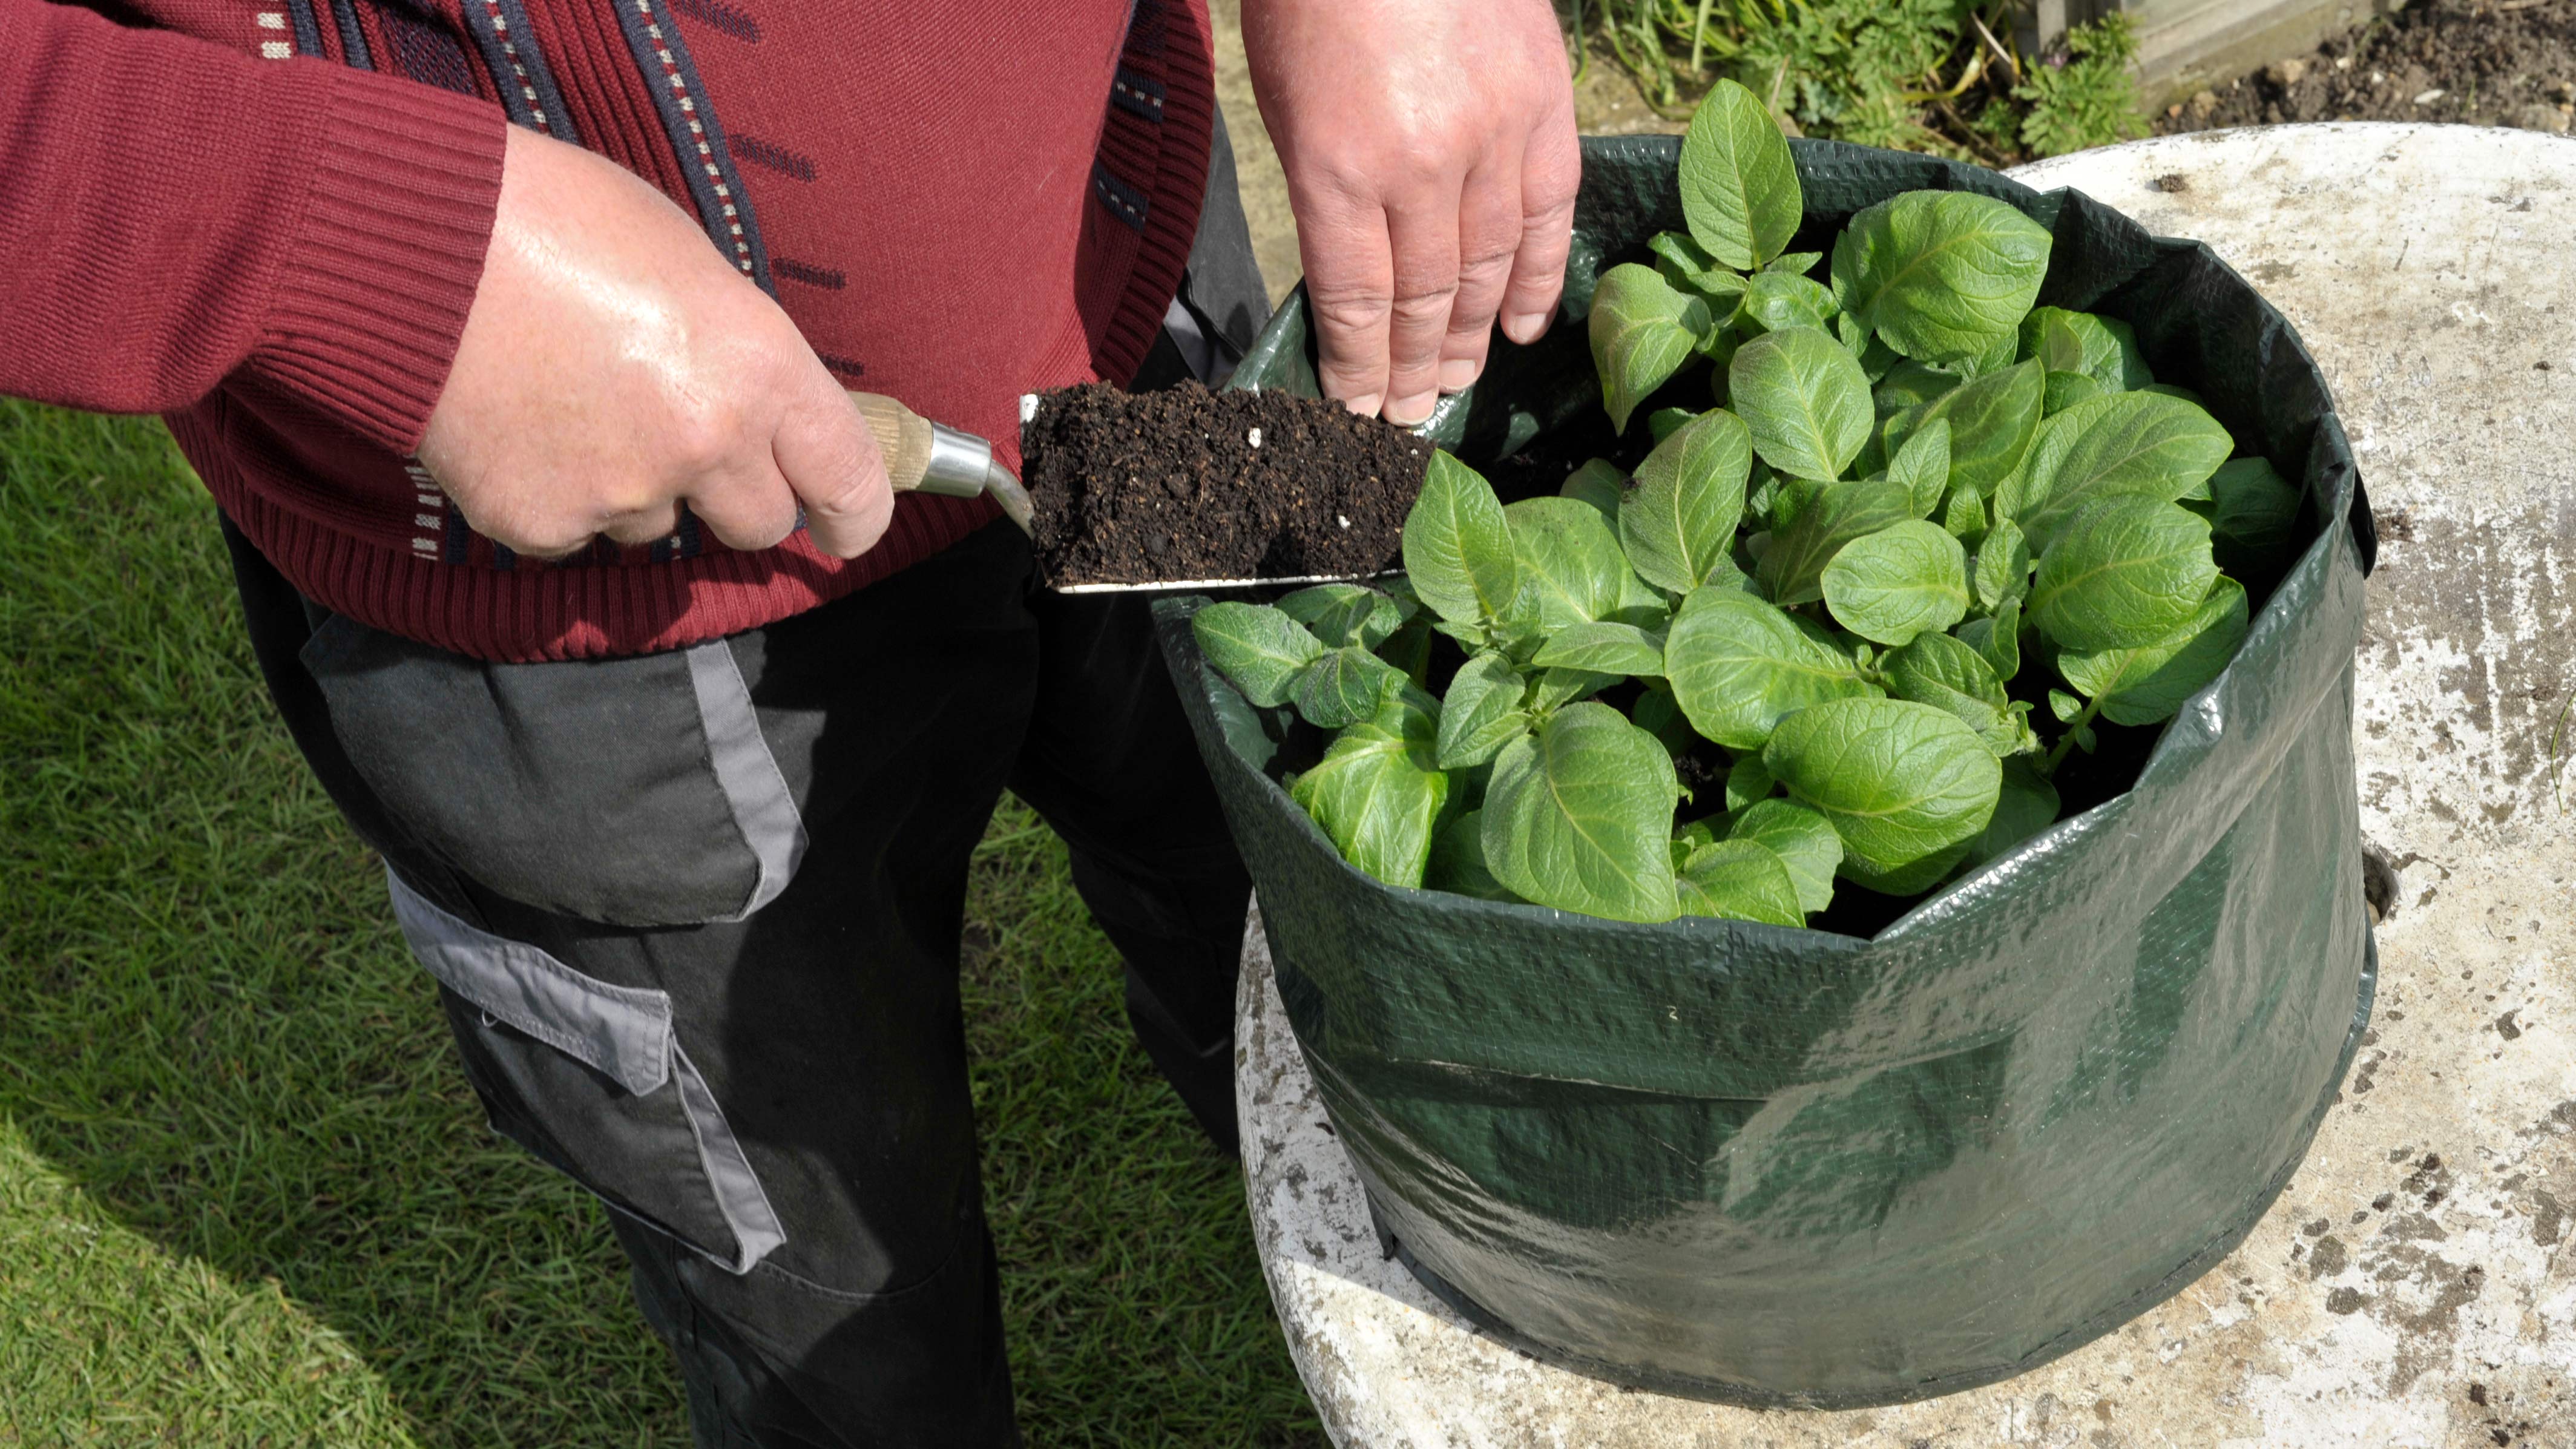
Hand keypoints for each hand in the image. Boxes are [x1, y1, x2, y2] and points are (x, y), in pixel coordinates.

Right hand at [418, 126, 889, 558]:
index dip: (854, 515)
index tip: (843, 528)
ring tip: (571, 400)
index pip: (849, 481)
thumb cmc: (549, 220)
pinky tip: (517, 426)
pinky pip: (572, 536)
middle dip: (733, 493)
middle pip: (759, 523)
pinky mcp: (539, 523)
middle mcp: (705, 442)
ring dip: (633, 487)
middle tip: (680, 437)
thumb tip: (759, 408)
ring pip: (657, 528)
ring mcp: (620, 492)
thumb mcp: (686, 262)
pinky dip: (554, 495)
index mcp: (758, 365)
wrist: (403, 241)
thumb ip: (738, 350)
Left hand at [1242, 0, 1578, 425]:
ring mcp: (1493, 137)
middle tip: (1407, 416)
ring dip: (1466, 339)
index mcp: (1340, 165)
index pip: (1356, 301)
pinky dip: (1535, 280)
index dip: (1358, 369)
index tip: (1355, 412)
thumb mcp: (1287, 101)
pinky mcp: (1546, 107)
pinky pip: (1547, 216)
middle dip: (1410, 369)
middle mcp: (1422, 165)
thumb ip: (1322, 191)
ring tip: (1452, 386)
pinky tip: (1518, 328)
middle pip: (1422, 299)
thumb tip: (1351, 280)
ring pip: (1487, 269)